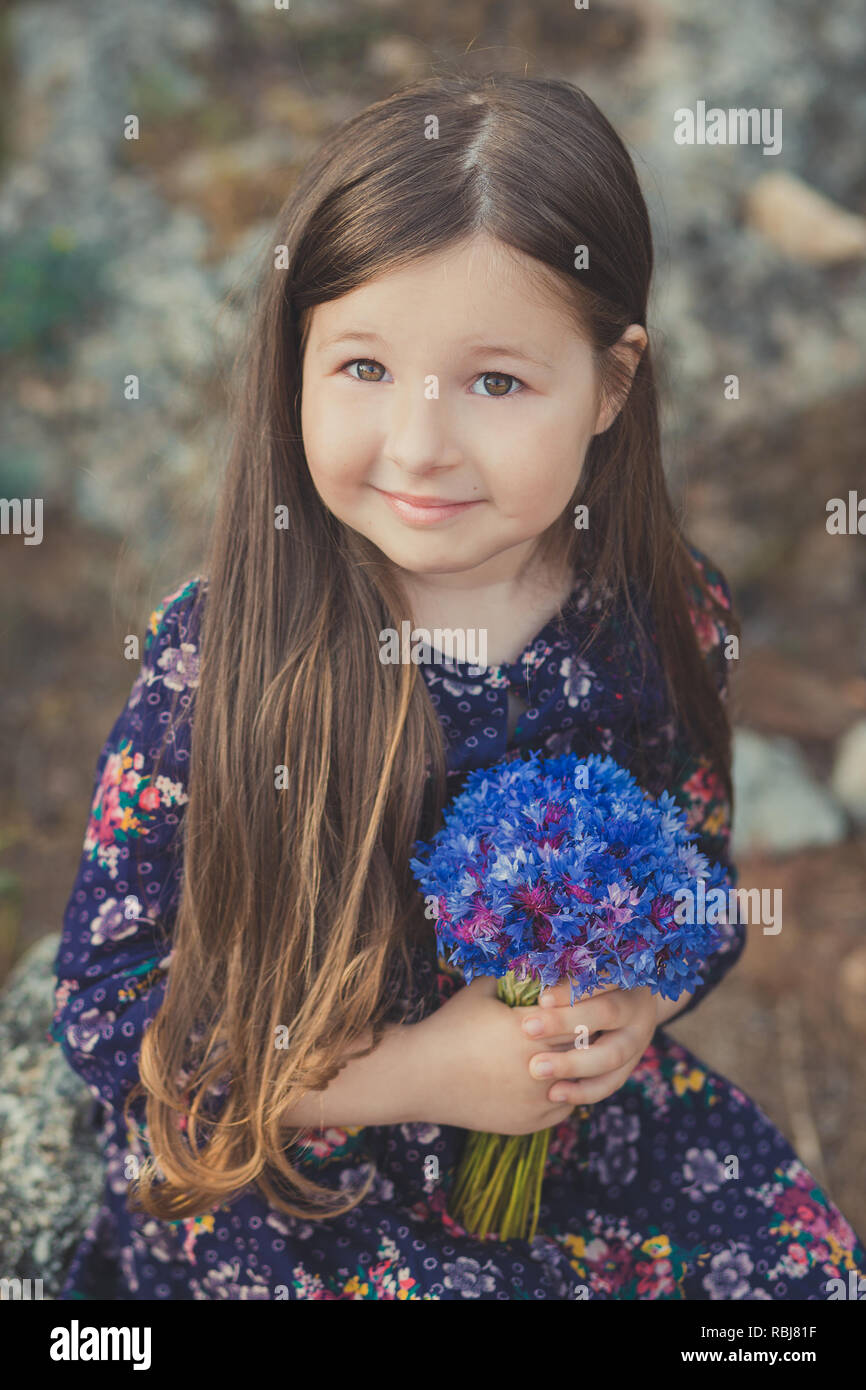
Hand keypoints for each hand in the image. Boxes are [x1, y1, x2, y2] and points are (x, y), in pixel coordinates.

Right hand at [413, 975, 578, 1135]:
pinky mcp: (531, 1121)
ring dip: (579, 1066)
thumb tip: (543, 959)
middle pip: (585, 1047)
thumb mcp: (482, 991)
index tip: (581, 1001)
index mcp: (529, 1028)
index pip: (579, 1013)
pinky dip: (566, 1091)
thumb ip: (516, 975)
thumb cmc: (450, 1026)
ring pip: (581, 1080)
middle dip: (586, 1035)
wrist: (421, 1077)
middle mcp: (538, 1066)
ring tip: (577, 1050)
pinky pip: (566, 1104)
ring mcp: (536, 1098)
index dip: (582, 1007)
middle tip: (588, 1024)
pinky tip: (556, 1077)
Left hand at [520, 980, 658, 1106]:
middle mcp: (636, 1008)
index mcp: (624, 976)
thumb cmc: (587, 980)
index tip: (541, 998)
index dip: (572, 988)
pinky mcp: (630, 1066)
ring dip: (572, 1063)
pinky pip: (610, 1083)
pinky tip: (554, 1093)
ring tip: (536, 1069)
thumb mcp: (581, 968)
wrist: (630, 1003)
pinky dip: (583, 1091)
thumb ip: (557, 970)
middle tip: (527, 1029)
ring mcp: (637, 1040)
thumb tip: (516, 969)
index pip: (601, 978)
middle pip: (606, 1013)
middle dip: (565, 1022)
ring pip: (611, 1055)